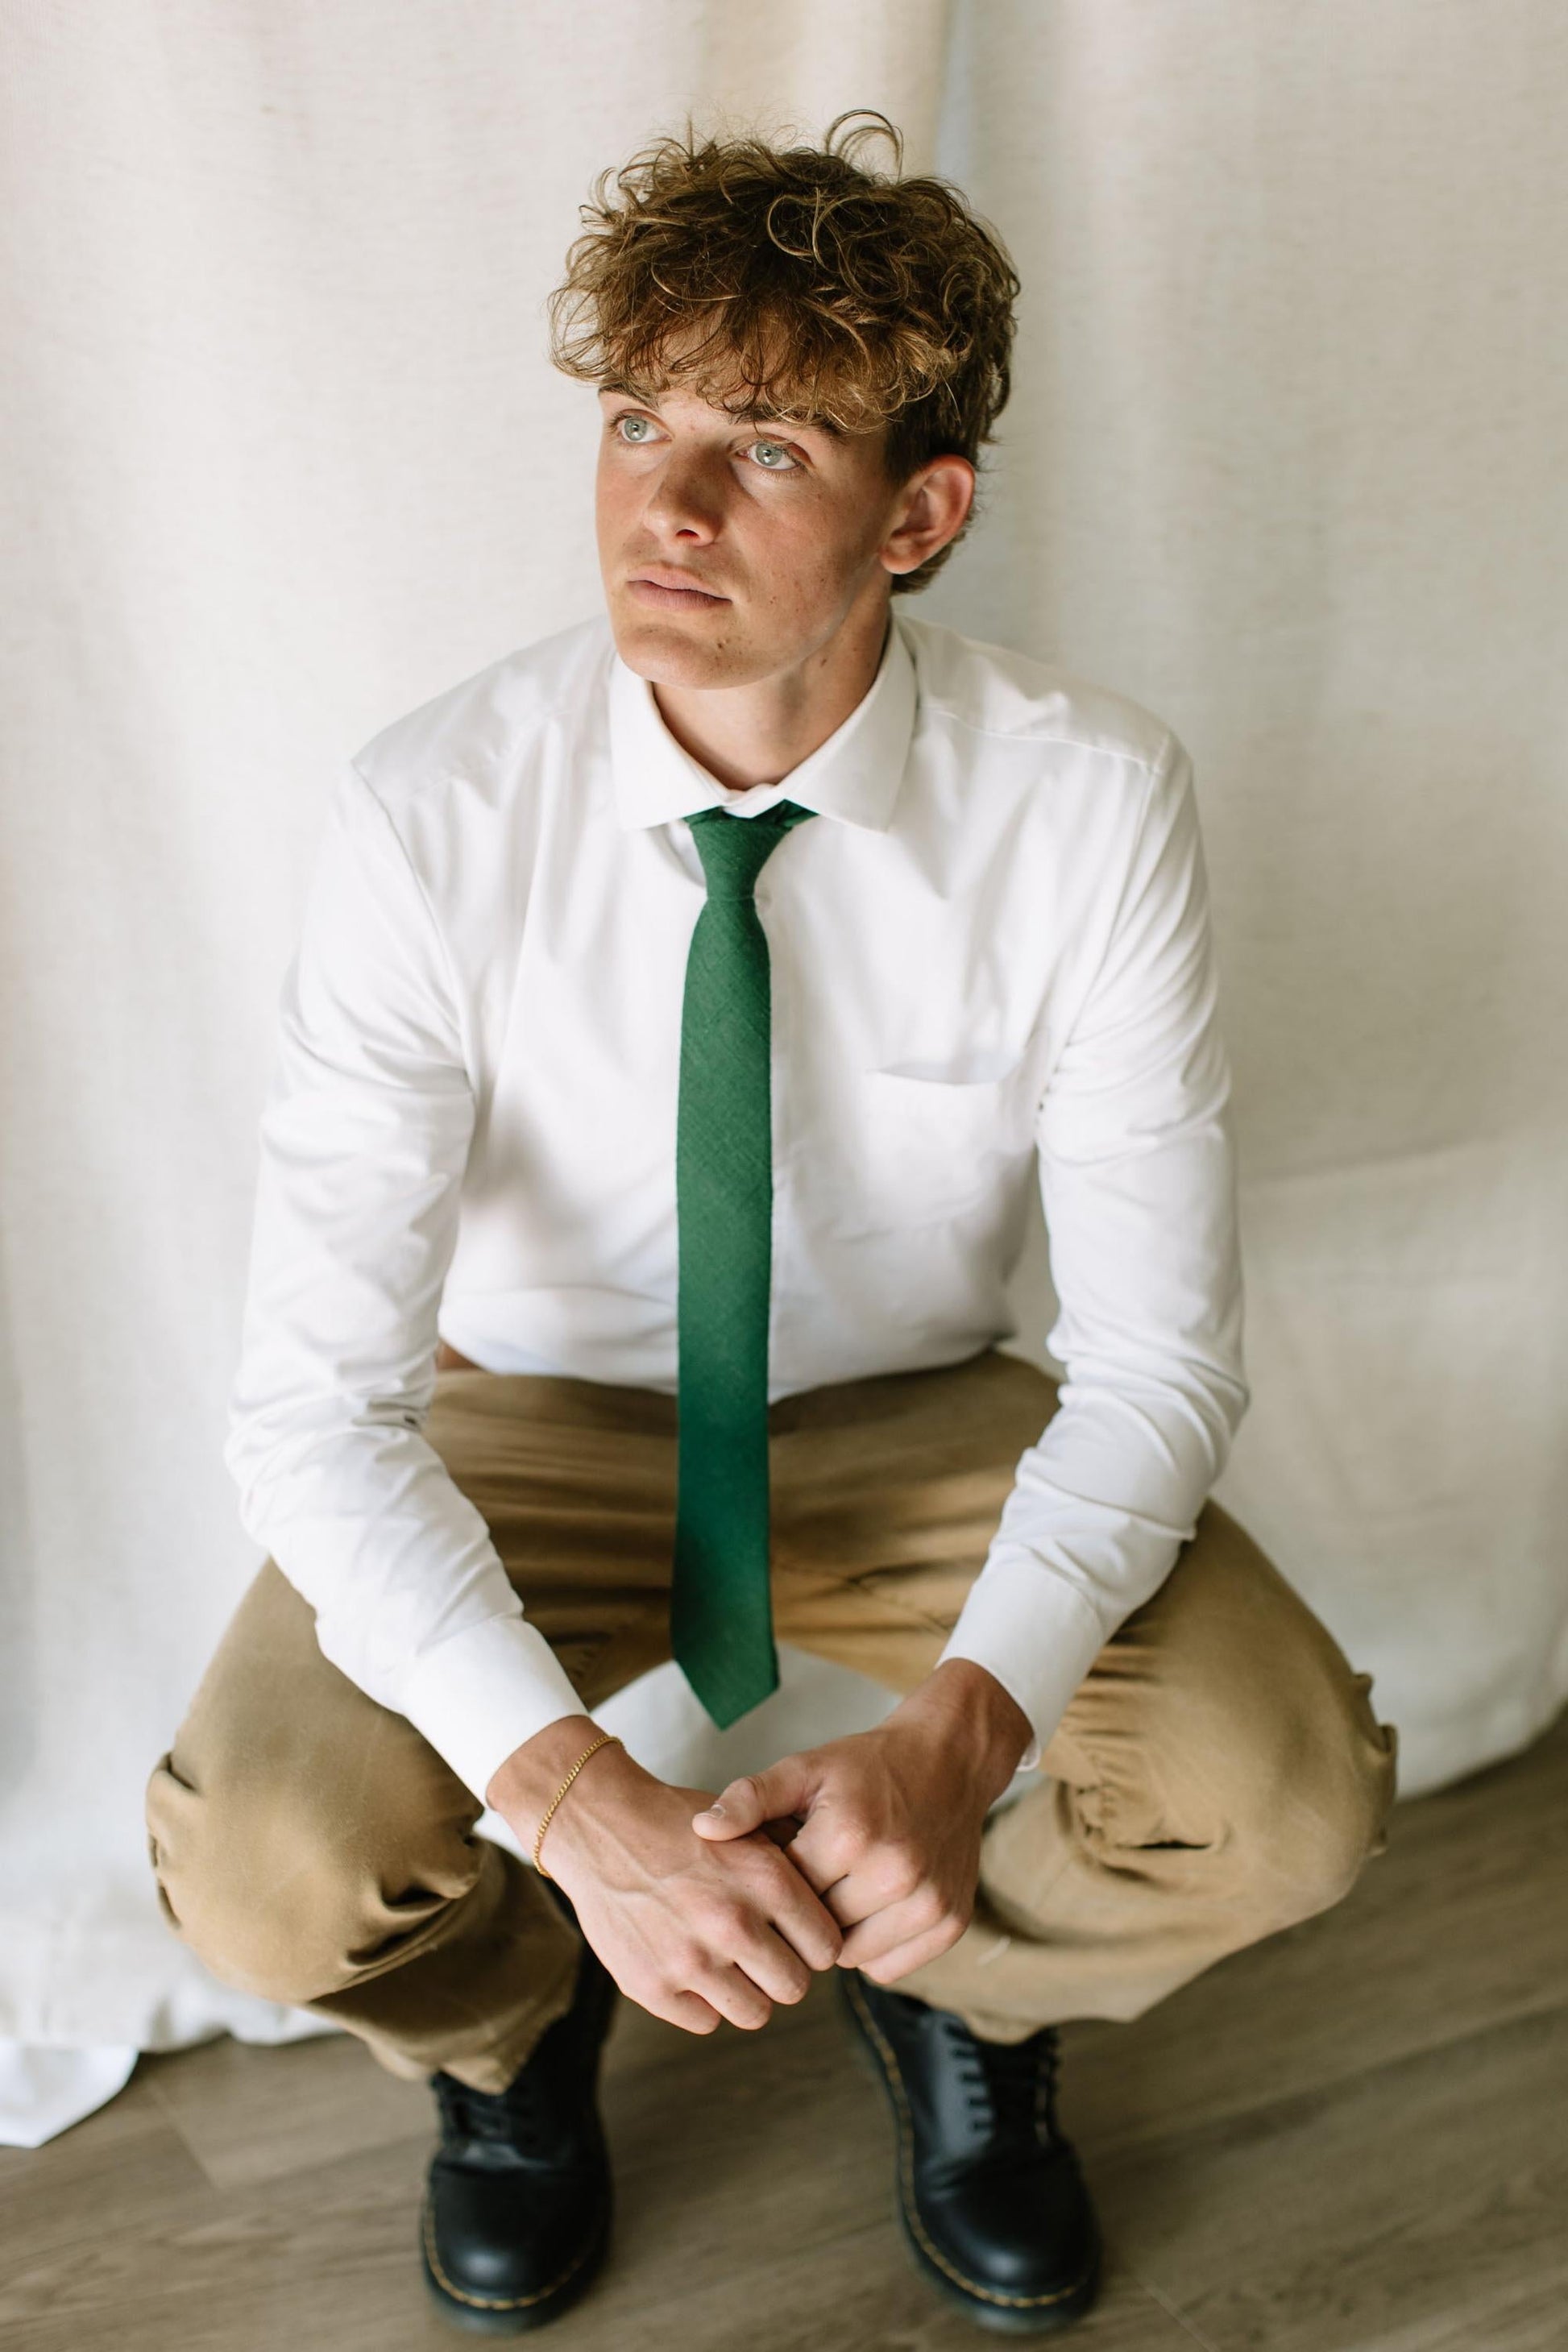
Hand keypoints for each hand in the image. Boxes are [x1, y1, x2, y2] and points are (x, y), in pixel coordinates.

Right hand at [486, 1718, 842, 2035]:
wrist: (601, 1827)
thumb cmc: (680, 1826)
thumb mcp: (747, 1827)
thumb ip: (792, 1865)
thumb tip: (838, 1900)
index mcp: (766, 1880)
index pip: (827, 1948)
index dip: (815, 1944)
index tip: (798, 1937)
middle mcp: (732, 1922)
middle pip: (795, 1987)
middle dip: (784, 1971)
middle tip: (763, 1952)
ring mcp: (690, 1959)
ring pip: (755, 2013)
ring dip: (747, 1992)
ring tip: (729, 1963)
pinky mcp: (652, 1986)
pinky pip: (706, 2020)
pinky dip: (703, 2000)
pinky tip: (691, 1966)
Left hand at [690, 1662, 1031, 1983]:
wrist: (950, 1760)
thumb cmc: (868, 1767)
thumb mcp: (806, 1769)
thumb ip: (750, 1799)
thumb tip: (702, 1831)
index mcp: (850, 1834)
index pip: (785, 1895)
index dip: (776, 1884)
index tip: (780, 1865)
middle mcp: (894, 1872)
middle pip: (818, 1929)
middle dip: (805, 1911)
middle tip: (812, 1879)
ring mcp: (928, 1902)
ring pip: (851, 1956)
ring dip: (838, 1933)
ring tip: (840, 1890)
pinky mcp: (950, 1923)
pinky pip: (887, 1967)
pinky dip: (872, 1947)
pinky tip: (870, 1906)